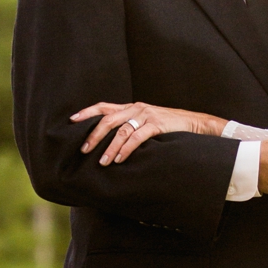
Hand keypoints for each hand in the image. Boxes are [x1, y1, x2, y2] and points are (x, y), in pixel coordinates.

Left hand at [70, 101, 221, 164]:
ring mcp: (146, 115)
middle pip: (108, 119)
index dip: (87, 112)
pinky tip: (120, 159)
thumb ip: (131, 126)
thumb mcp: (148, 122)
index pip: (103, 106)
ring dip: (110, 147)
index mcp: (131, 107)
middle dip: (94, 135)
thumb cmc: (170, 126)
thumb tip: (112, 141)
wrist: (196, 123)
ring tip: (102, 161)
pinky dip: (126, 149)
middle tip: (84, 150)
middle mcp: (136, 108)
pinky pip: (137, 137)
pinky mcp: (157, 125)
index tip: (71, 120)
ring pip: (121, 130)